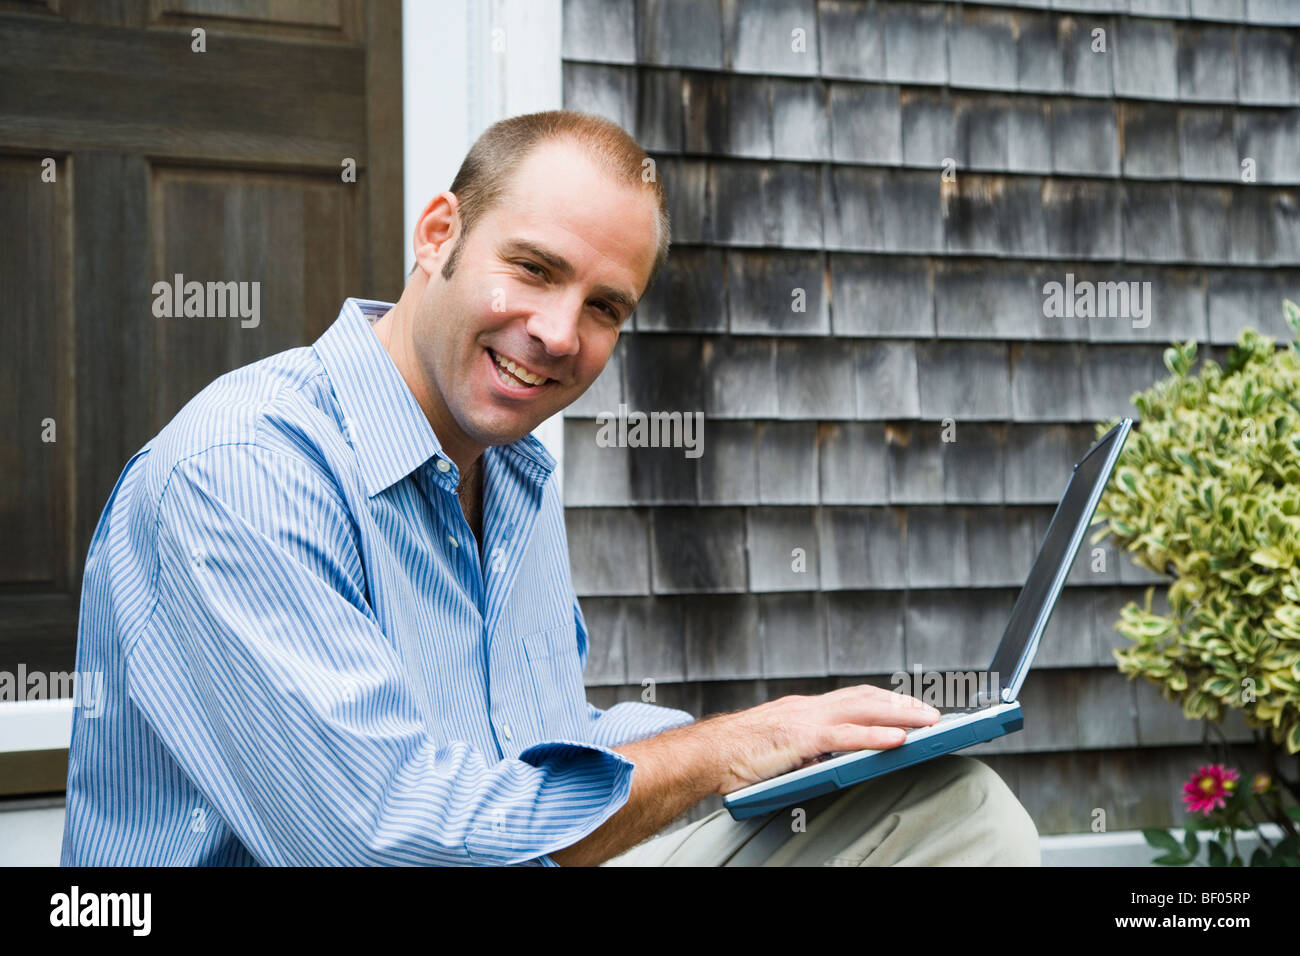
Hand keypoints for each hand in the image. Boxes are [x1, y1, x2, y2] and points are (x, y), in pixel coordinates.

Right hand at [712, 685, 940, 795]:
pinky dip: (876, 735)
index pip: (852, 698)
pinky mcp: (801, 737)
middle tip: (934, 714)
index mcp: (802, 710)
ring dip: (901, 715)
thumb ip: (804, 750)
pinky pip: (846, 736)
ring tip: (930, 723)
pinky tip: (900, 740)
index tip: (909, 706)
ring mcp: (805, 719)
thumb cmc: (735, 757)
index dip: (884, 701)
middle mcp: (808, 708)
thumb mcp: (779, 749)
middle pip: (866, 697)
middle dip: (903, 704)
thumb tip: (826, 760)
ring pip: (863, 710)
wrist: (707, 754)